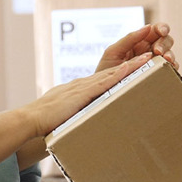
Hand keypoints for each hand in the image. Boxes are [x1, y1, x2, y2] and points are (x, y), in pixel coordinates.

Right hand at [27, 53, 153, 137]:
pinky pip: (103, 82)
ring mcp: (82, 87)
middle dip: (132, 63)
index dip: (121, 71)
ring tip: (148, 58)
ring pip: (111, 73)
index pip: (104, 78)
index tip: (136, 66)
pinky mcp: (81, 94)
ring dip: (131, 65)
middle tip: (150, 56)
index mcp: (78, 90)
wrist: (32, 119)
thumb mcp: (64, 116)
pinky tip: (128, 68)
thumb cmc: (45, 122)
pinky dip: (116, 74)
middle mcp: (82, 84)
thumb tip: (82, 125)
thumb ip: (75, 116)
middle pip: (112, 72)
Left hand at [96, 22, 176, 72]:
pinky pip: (170, 69)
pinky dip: (171, 68)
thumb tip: (147, 27)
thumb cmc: (106, 68)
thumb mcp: (114, 51)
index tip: (162, 31)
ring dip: (170, 55)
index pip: (155, 30)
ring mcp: (154, 63)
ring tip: (165, 60)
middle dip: (164, 43)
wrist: (102, 91)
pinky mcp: (157, 75)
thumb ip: (129, 39)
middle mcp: (148, 50)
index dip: (162, 28)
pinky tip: (167, 69)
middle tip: (158, 51)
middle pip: (165, 41)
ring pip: (169, 54)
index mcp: (138, 41)